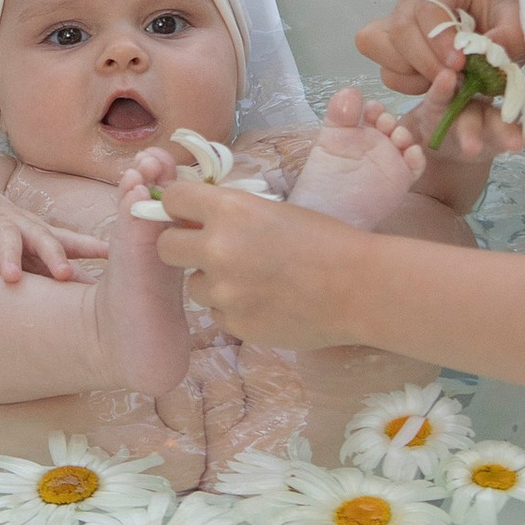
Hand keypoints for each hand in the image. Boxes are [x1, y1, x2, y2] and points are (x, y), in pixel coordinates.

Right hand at [0, 190, 105, 287]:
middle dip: (53, 256)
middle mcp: (24, 228)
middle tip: (64, 275)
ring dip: (9, 259)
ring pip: (5, 242)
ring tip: (11, 278)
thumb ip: (70, 265)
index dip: (92, 250)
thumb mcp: (42, 245)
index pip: (73, 243)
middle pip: (44, 239)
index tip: (111, 257)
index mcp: (44, 234)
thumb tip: (106, 291)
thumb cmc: (18, 233)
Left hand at [151, 179, 365, 353]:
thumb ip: (231, 214)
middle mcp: (217, 249)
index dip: (178, 207)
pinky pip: (218, 313)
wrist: (358, 288)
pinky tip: (267, 302)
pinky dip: (234, 308)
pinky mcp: (234, 324)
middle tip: (206, 250)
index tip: (186, 214)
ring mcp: (223, 292)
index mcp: (229, 210)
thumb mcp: (274, 210)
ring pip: (193, 285)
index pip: (173, 200)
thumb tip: (197, 218)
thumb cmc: (326, 240)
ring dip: (213, 282)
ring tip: (253, 280)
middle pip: (166, 247)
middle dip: (181, 246)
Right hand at [356, 0, 524, 167]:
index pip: (426, 6)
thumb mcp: (519, 27)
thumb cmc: (508, 20)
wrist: (502, 27)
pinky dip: (408, 83)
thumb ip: (506, 40)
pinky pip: (386, 68)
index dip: (438, 39)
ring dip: (413, 72)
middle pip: (399, 28)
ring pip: (381, 46)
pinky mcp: (393, 44)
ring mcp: (400, 18)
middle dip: (425, 61)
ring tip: (447, 80)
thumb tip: (481, 58)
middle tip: (455, 80)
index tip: (459, 65)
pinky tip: (435, 82)